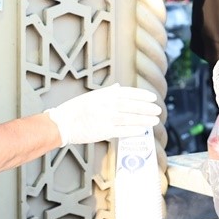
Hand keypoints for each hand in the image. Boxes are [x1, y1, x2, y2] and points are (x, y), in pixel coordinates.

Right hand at [45, 85, 161, 145]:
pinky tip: (143, 130)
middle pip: (131, 105)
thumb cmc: (75, 110)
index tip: (152, 97)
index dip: (141, 95)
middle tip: (158, 109)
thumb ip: (106, 93)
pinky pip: (122, 130)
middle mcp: (105, 104)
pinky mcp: (102, 131)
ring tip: (155, 120)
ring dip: (144, 119)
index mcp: (103, 95)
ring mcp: (104, 117)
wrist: (61, 123)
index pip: (127, 92)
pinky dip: (133, 130)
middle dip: (146, 107)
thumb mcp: (90, 96)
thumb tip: (118, 87)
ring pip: (129, 118)